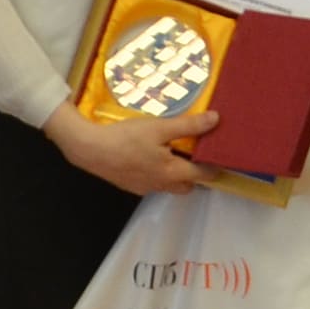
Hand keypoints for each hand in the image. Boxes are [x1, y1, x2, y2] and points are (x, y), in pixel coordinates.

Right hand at [49, 101, 218, 196]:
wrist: (90, 149)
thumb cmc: (126, 138)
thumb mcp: (159, 127)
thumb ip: (188, 125)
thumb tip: (216, 120)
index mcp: (172, 173)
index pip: (203, 175)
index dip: (214, 167)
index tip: (220, 156)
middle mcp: (161, 185)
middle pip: (187, 186)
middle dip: (194, 175)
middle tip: (196, 155)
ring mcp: (144, 188)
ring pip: (168, 185)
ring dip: (174, 175)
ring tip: (172, 153)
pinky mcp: (130, 185)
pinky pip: (151, 183)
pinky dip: (156, 173)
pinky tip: (147, 157)